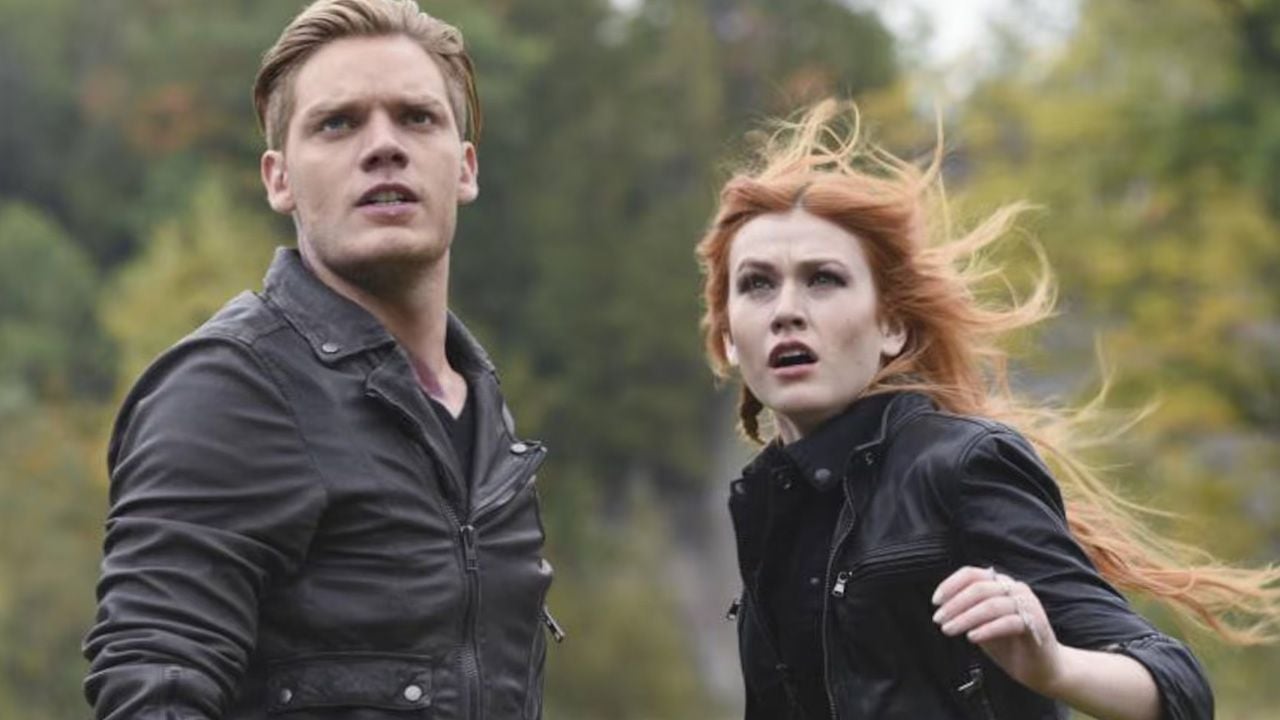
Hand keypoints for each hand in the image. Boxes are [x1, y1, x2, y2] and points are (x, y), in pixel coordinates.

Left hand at [931, 566, 1062, 694]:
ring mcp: (1027, 605)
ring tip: (948, 630)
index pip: (972, 574)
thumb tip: (942, 607)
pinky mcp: (1036, 624)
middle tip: (939, 620)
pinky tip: (972, 638)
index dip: (950, 585)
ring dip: (965, 617)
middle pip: (979, 588)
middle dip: (954, 604)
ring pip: (991, 604)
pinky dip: (987, 629)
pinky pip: (1009, 622)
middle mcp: (1015, 589)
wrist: (1042, 669)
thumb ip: (967, 611)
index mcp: (1000, 584)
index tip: (935, 601)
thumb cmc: (1009, 644)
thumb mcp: (981, 624)